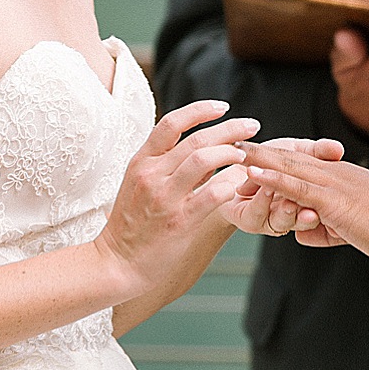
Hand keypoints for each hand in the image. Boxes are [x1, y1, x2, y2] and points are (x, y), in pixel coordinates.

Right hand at [95, 100, 258, 294]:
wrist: (116, 262)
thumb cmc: (132, 223)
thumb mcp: (140, 183)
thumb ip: (169, 163)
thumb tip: (207, 146)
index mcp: (141, 161)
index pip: (171, 122)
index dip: (200, 110)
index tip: (223, 107)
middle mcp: (151, 174)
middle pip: (195, 139)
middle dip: (229, 129)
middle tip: (252, 125)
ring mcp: (164, 197)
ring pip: (203, 160)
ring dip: (231, 153)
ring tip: (245, 155)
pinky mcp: (178, 221)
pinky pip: (210, 195)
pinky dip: (228, 185)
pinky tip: (238, 184)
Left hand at [237, 140, 368, 260]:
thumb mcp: (349, 230)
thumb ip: (323, 229)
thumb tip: (300, 234)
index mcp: (342, 178)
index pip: (304, 164)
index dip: (278, 159)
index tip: (256, 154)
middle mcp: (336, 174)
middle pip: (293, 159)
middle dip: (263, 152)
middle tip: (237, 142)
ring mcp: (334, 184)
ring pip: (290, 167)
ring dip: (261, 159)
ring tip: (236, 152)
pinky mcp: (333, 199)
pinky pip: (298, 186)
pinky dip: (273, 178)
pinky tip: (254, 174)